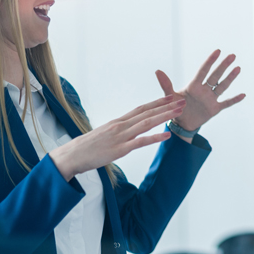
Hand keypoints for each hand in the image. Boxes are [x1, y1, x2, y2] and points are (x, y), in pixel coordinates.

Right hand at [50, 95, 183, 180]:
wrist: (70, 156)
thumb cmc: (86, 148)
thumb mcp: (104, 135)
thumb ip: (117, 132)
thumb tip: (126, 130)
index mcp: (117, 122)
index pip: (141, 109)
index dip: (157, 102)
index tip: (170, 97)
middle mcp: (121, 126)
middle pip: (147, 112)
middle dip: (166, 106)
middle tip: (182, 100)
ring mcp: (120, 137)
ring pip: (147, 123)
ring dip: (164, 116)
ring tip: (179, 112)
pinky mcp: (119, 149)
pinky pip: (140, 142)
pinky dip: (155, 137)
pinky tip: (167, 135)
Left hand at [155, 50, 244, 136]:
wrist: (181, 123)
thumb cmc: (175, 107)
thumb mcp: (169, 96)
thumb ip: (165, 84)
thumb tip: (157, 70)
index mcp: (193, 86)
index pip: (203, 71)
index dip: (210, 61)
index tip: (218, 51)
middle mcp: (204, 90)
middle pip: (215, 76)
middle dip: (223, 66)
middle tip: (232, 55)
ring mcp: (210, 99)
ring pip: (222, 86)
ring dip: (230, 78)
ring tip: (238, 68)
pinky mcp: (215, 109)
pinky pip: (226, 103)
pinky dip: (234, 100)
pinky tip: (243, 94)